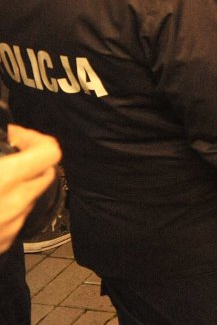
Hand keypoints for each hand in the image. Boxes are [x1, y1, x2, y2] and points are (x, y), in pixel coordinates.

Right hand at [0, 125, 60, 252]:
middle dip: (29, 161)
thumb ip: (0, 152)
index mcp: (6, 179)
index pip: (49, 151)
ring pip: (30, 197)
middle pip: (45, 173)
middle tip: (8, 156)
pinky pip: (15, 218)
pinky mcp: (4, 243)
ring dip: (18, 185)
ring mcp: (11, 226)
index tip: (18, 135)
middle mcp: (16, 203)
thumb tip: (8, 136)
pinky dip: (7, 208)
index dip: (35, 138)